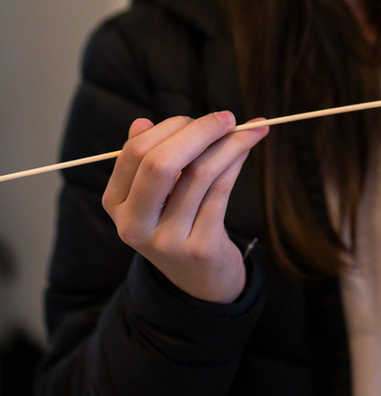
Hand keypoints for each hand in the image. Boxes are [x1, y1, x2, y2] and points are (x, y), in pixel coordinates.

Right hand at [102, 111, 268, 302]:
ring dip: (229, 144)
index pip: (136, 151)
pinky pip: (221, 190)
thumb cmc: (176, 221)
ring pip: (199, 173)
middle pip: (161, 163)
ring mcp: (166, 240)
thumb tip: (143, 122)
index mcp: (115, 203)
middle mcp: (134, 224)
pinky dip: (236, 162)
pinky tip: (247, 149)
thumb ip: (147, 158)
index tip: (198, 117)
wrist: (199, 279)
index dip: (170, 127)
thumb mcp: (153, 194)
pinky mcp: (200, 247)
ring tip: (249, 129)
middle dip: (198, 131)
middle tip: (227, 118)